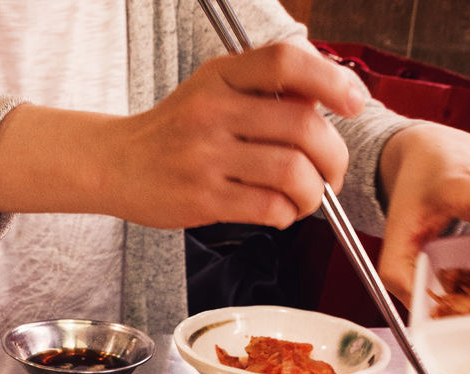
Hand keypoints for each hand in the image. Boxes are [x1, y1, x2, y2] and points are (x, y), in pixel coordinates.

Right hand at [105, 42, 364, 228]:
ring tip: (308, 199)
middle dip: (333, 157)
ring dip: (314, 193)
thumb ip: (266, 90)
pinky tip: (280, 212)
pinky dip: (287, 214)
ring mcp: (205, 156)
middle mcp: (212, 111)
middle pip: (302, 127)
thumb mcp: (213, 89)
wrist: (116, 163)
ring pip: (292, 173)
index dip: (331, 81)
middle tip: (332, 173)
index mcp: (221, 76)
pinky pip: (267, 207)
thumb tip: (330, 100)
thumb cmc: (175, 130)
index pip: (286, 64)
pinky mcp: (201, 198)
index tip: (354, 103)